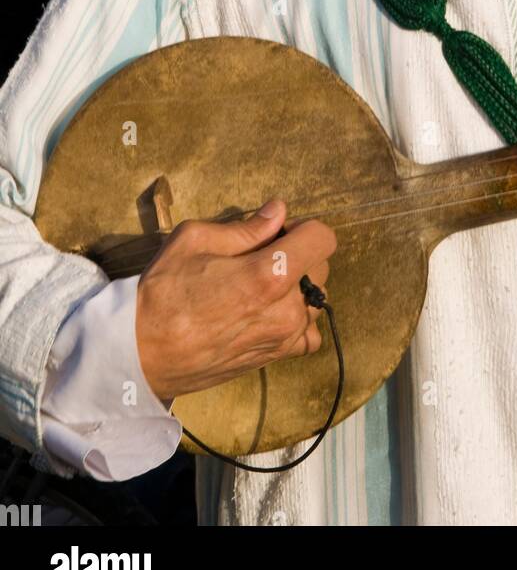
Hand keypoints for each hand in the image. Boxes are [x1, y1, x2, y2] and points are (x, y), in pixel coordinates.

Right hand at [136, 200, 336, 398]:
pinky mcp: (275, 358)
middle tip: (261, 256)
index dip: (302, 226)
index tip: (277, 231)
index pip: (323, 238)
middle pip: (321, 267)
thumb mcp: (195, 241)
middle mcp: (285, 310)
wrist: (141, 353)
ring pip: (315, 299)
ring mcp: (283, 338)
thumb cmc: (163, 294)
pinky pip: (307, 334)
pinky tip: (269, 312)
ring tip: (259, 286)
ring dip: (297, 286)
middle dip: (298, 253)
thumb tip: (278, 211)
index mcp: (269, 275)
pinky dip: (297, 321)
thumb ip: (246, 227)